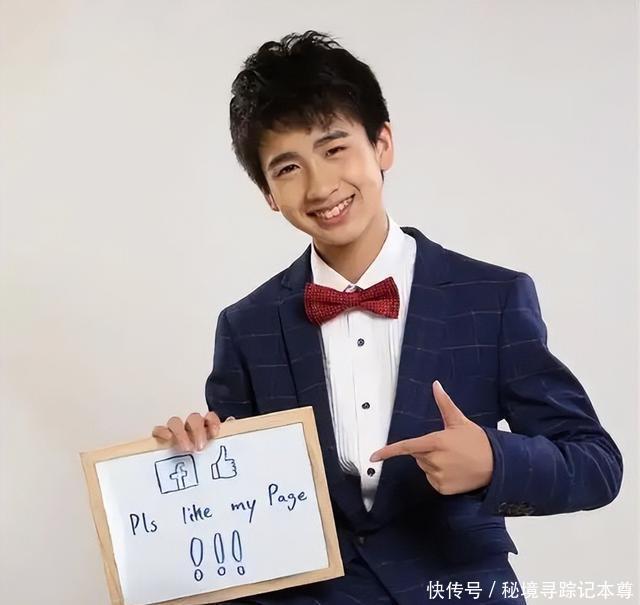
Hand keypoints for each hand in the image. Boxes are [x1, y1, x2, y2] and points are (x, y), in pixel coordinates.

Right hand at [152, 411, 234, 452]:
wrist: (186, 476)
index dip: (212, 422)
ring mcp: (175, 432)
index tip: (214, 433)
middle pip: (193, 419)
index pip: (209, 417)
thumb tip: (231, 421)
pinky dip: (162, 431)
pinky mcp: (161, 439)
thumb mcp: (216, 451)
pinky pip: (158, 430)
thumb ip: (225, 437)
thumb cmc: (203, 460)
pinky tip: (167, 438)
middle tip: (200, 447)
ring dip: (181, 433)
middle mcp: (189, 427)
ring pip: (176, 422)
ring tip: (186, 449)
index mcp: (204, 428)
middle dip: (197, 430)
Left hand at [370, 380, 492, 495]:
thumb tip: (436, 385)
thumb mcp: (459, 421)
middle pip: (417, 455)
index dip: (388, 451)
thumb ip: (444, 404)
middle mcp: (434, 460)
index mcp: (435, 442)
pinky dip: (439, 475)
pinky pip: (432, 479)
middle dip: (426, 450)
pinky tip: (454, 470)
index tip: (373, 457)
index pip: (406, 447)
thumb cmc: (477, 441)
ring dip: (432, 462)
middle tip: (447, 447)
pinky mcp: (442, 488)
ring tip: (453, 459)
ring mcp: (438, 476)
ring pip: (424, 467)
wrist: (497, 465)